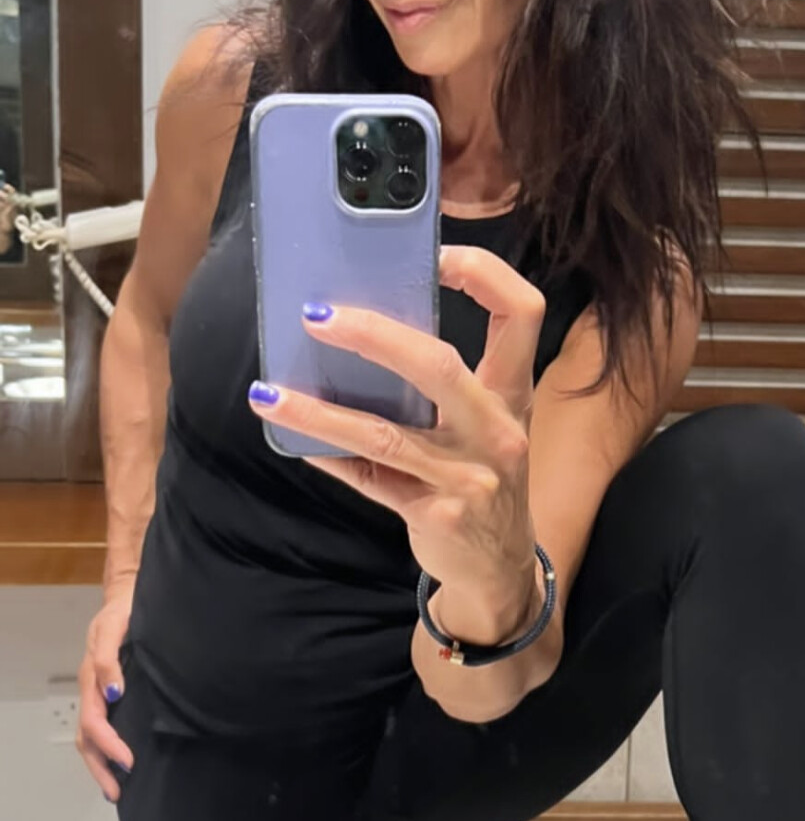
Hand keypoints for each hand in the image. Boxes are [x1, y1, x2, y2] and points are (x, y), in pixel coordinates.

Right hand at [77, 581, 136, 801]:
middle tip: (117, 793)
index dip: (109, 744)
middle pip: (87, 737)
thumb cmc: (124, 611)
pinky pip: (104, 726)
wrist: (128, 597)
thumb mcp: (114, 628)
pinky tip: (120, 762)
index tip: (128, 762)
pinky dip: (107, 749)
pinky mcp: (112, 693)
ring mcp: (100, 693)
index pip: (94, 721)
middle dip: (100, 767)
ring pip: (92, 736)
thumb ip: (107, 659)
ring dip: (101, 764)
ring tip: (116, 788)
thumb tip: (112, 694)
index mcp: (92, 678)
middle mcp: (94, 690)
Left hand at [248, 246, 545, 625]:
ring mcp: (469, 475)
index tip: (432, 252)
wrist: (500, 568)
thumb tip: (356, 322)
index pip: (520, 310)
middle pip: (438, 364)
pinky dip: (326, 455)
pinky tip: (290, 437)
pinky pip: (369, 478)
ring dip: (318, 411)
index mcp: (512, 390)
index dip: (481, 271)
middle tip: (315, 315)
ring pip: (384, 433)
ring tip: (268, 392)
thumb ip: (440, 381)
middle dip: (373, 335)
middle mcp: (498, 428)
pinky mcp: (437, 514)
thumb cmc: (479, 475)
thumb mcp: (481, 423)